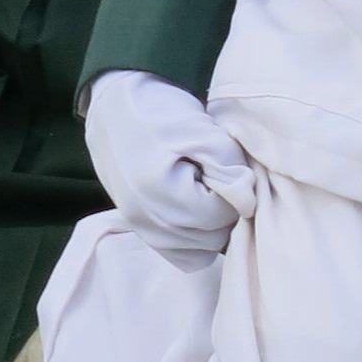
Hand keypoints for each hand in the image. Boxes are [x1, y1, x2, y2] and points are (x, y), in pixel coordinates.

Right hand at [83, 68, 257, 256]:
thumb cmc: (161, 112)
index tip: (226, 166)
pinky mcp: (140, 230)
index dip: (235, 190)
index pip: (222, 215)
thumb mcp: (204, 132)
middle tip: (215, 176)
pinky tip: (196, 209)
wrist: (115, 107)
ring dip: (212, 224)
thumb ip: (231, 171)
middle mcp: (145, 219)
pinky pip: (182, 254)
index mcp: (159, 193)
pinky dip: (196, 238)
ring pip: (201, 248)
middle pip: (213, 237)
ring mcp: (140, 228)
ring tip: (204, 189)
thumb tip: (246, 204)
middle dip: (224, 208)